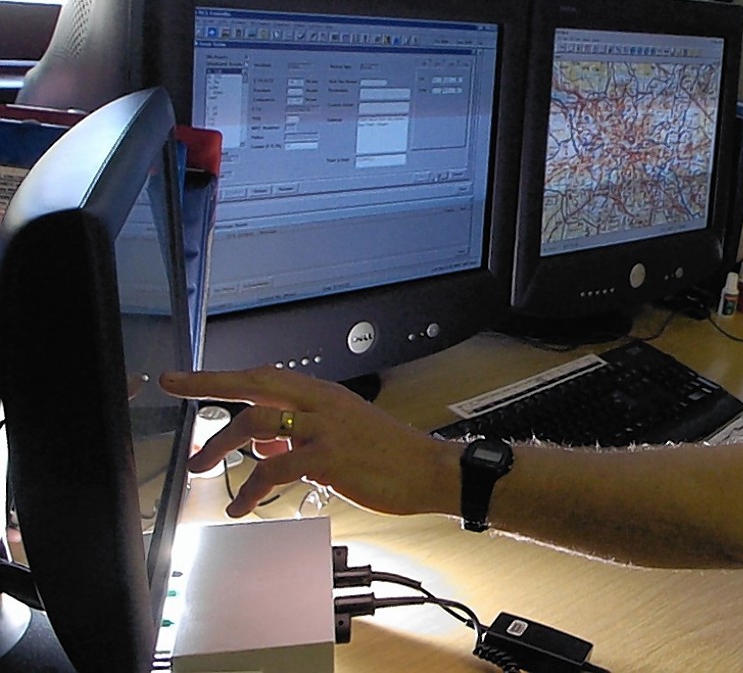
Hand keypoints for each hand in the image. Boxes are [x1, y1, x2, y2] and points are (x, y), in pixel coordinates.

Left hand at [159, 366, 459, 518]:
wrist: (428, 470)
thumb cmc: (388, 455)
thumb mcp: (342, 434)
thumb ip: (300, 433)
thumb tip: (262, 441)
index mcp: (324, 394)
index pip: (266, 376)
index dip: (224, 376)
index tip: (187, 377)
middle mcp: (322, 402)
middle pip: (257, 384)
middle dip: (211, 383)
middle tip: (174, 386)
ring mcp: (326, 428)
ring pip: (259, 425)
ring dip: (221, 445)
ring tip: (200, 467)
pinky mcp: (330, 457)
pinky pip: (276, 469)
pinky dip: (251, 488)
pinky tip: (240, 505)